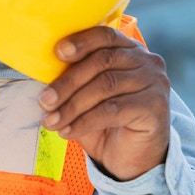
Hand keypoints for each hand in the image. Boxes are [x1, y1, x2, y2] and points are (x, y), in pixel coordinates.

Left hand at [38, 26, 170, 180]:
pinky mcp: (155, 106)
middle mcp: (146, 61)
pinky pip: (112, 110)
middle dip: (67, 82)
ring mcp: (155, 82)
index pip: (104, 35)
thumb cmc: (104, 121)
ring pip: (105, 86)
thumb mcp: (85, 96)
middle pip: (101, 62)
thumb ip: (72, 80)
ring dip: (72, 106)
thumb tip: (40, 76)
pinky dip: (85, 121)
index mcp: (127, 49)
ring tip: (51, 121)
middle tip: (44, 101)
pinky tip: (68, 131)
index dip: (80, 41)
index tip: (57, 53)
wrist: (132, 158)